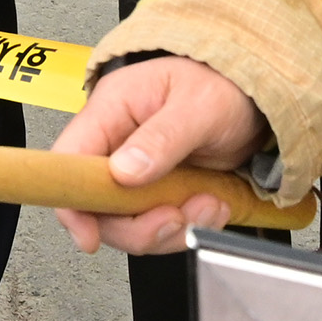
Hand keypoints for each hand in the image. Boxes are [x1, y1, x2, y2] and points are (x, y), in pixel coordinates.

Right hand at [52, 56, 270, 254]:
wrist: (252, 99)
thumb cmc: (223, 85)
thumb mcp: (200, 105)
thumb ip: (164, 136)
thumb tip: (124, 170)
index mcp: (112, 108)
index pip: (69, 160)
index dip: (73, 201)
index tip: (91, 234)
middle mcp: (115, 142)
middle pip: (97, 205)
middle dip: (140, 225)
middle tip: (176, 218)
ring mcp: (134, 170)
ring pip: (129, 223)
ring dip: (171, 228)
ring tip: (207, 205)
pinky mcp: (154, 191)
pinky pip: (156, 225)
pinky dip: (186, 227)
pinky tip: (210, 206)